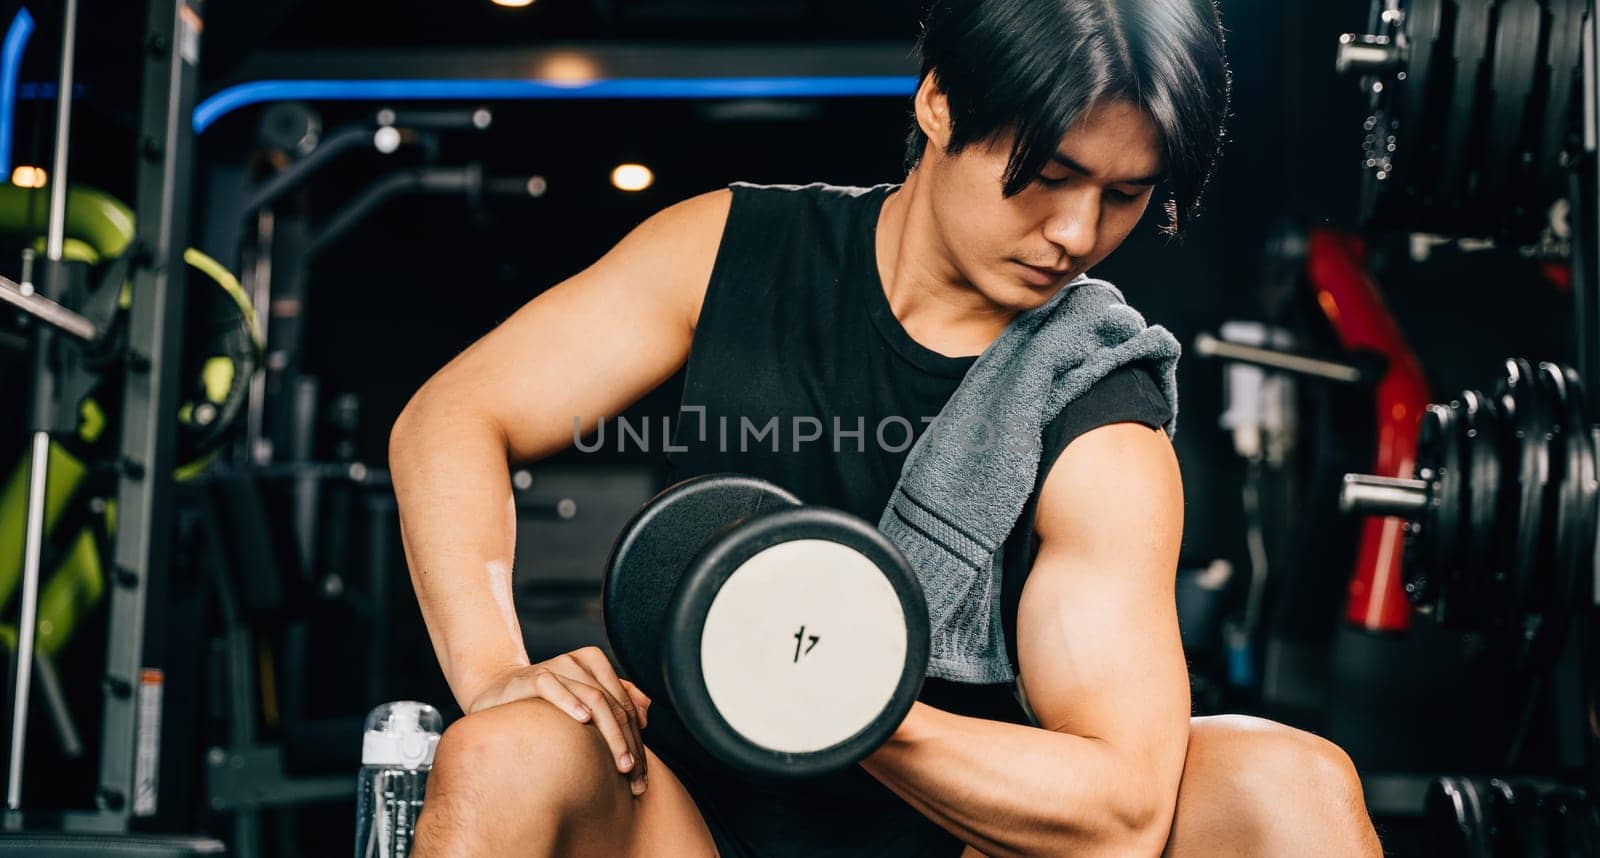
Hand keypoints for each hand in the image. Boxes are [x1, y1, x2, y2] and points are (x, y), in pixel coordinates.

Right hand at [467, 647, 652, 794]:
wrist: (497, 692)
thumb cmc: (545, 702)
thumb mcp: (582, 700)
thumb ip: (616, 700)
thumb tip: (646, 714)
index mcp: (594, 663)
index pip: (624, 705)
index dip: (637, 740)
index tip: (641, 774)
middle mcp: (578, 662)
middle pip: (614, 704)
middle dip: (628, 743)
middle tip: (633, 774)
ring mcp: (555, 668)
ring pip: (594, 697)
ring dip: (611, 734)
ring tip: (621, 763)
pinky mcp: (531, 678)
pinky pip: (553, 686)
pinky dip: (570, 702)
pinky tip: (583, 721)